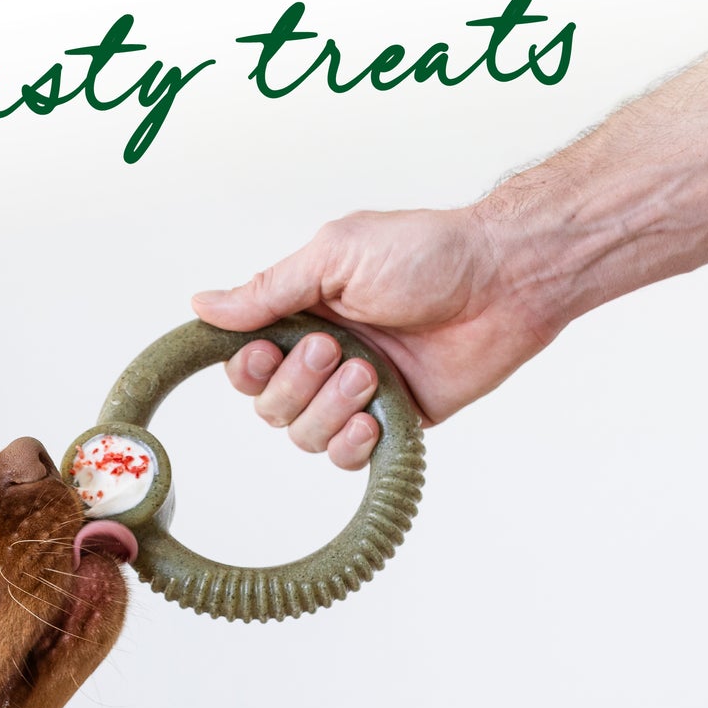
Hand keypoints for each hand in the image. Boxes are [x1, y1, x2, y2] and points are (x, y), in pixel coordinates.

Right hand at [191, 205, 557, 464]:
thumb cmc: (427, 253)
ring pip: (303, 434)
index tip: (265, 352)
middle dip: (296, 383)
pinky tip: (371, 416)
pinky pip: (347, 455)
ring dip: (328, 408)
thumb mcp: (335, 255)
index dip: (247, 368)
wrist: (503, 280)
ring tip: (369, 373)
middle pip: (269, 405)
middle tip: (337, 348)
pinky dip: (350, 442)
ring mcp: (356, 392)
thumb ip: (268, 289)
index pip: (245, 361)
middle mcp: (323, 356)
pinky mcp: (393, 420)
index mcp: (303, 313)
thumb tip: (203, 304)